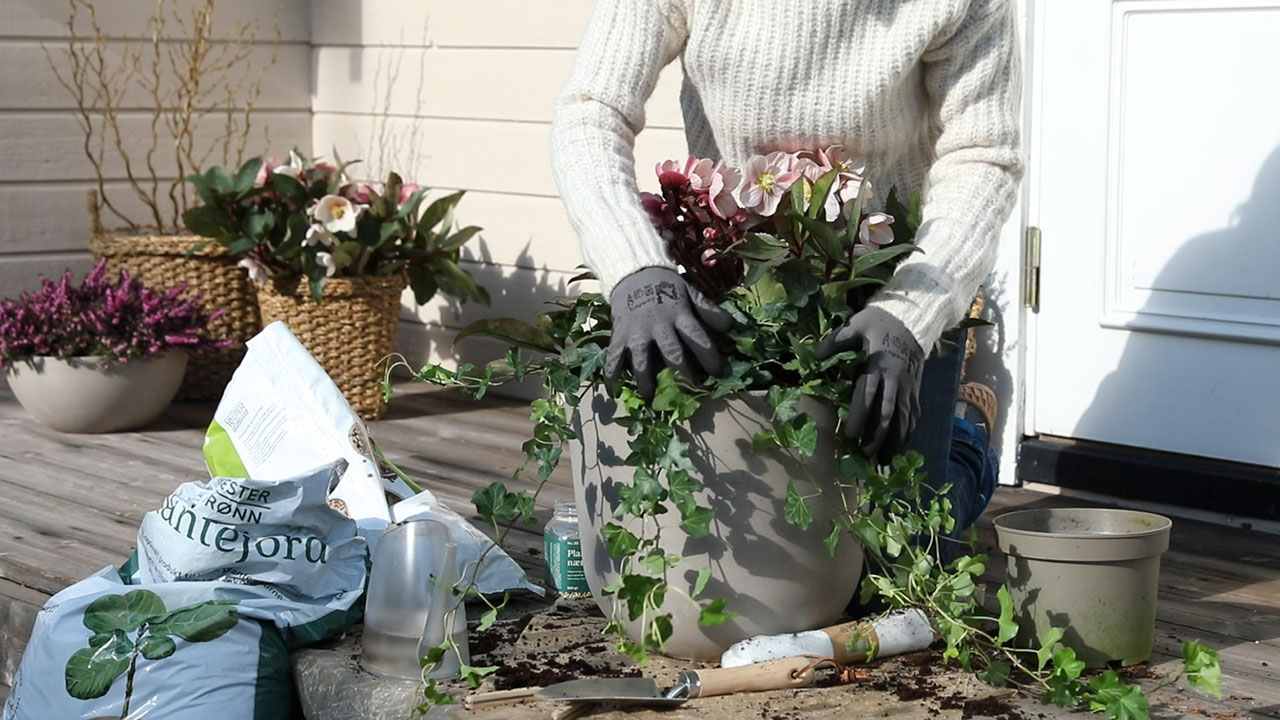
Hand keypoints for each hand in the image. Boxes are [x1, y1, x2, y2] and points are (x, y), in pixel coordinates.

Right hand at [605, 267, 732, 398]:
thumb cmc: (666, 286)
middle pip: (672, 353)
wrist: (633, 272)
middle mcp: (658, 325)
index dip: (709, 357)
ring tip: (650, 396)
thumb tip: (730, 327)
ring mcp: (636, 332)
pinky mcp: (618, 335)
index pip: (698, 338)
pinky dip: (611, 375)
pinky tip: (613, 391)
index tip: (718, 373)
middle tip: (688, 391)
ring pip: (641, 360)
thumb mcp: (690, 293)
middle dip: (682, 374)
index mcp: (679, 314)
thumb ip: (708, 310)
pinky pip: (613, 358)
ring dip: (646, 380)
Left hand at [815, 306, 924, 461]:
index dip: (860, 417)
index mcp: (878, 365)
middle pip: (888, 413)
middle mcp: (895, 380)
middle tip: (866, 456)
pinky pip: (914, 414)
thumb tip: (814, 356)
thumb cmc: (880, 322)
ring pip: (904, 419)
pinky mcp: (916, 389)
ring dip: (895, 441)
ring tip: (884, 461)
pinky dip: (908, 432)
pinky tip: (900, 446)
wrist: (914, 318)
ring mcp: (908, 386)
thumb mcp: (856, 325)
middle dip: (878, 437)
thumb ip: (836, 341)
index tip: (850, 435)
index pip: (868, 395)